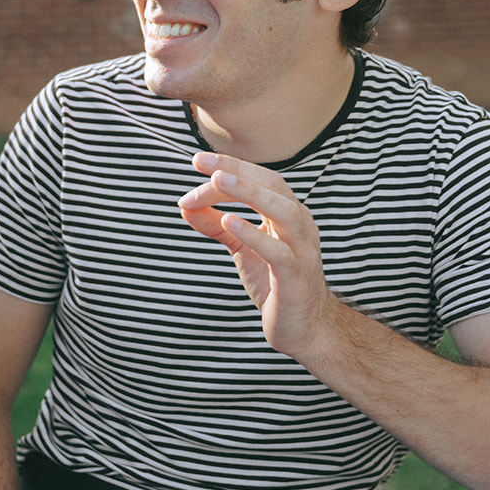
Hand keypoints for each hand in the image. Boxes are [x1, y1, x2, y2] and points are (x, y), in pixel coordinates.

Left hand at [176, 150, 338, 360]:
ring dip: (248, 193)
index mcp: (288, 214)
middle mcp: (300, 226)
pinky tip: (229, 222)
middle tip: (201, 162)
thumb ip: (216, 225)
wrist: (304, 328)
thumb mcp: (241, 247)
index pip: (260, 179)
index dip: (230, 167)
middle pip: (272, 186)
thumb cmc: (275, 283)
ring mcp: (302, 251)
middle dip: (236, 170)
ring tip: (216, 181)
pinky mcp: (296, 278)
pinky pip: (278, 252)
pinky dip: (254, 234)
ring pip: (282, 211)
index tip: (197, 161)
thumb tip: (185, 205)